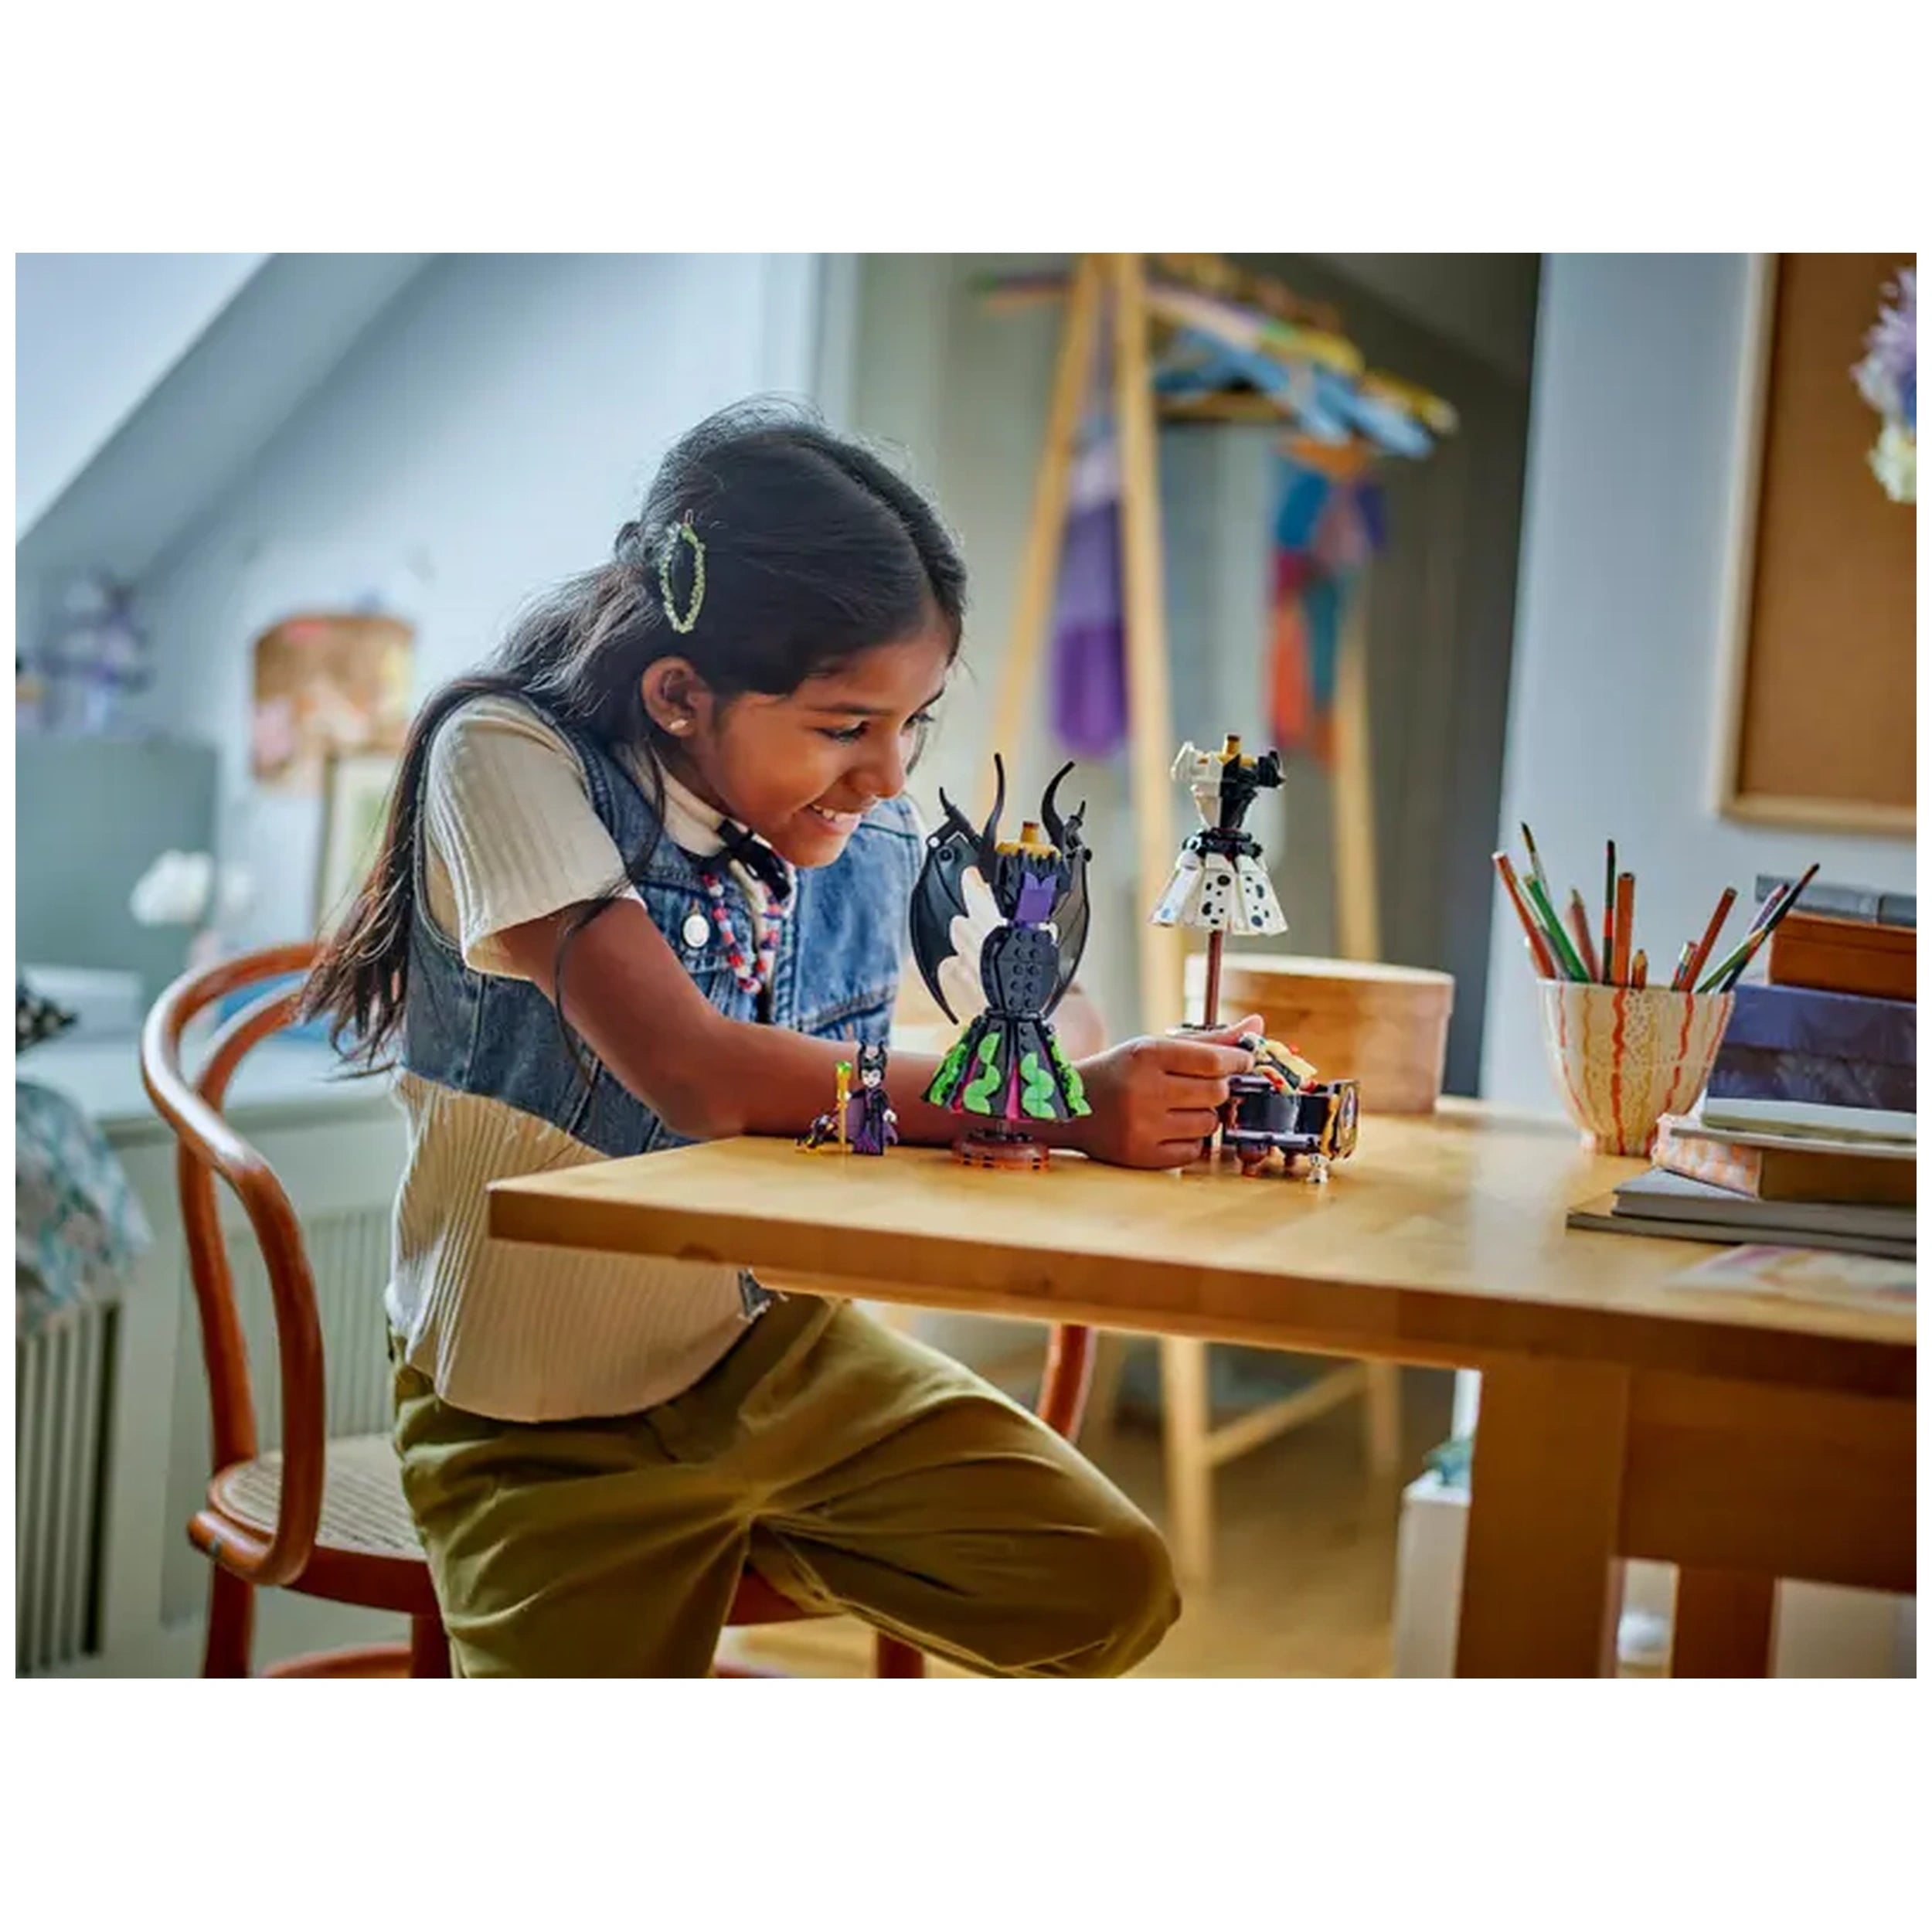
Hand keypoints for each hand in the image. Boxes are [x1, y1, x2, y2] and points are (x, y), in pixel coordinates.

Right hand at [1063, 1014, 1262, 1169]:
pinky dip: (1190, 1140)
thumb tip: (1257, 1027)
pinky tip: (1170, 1128)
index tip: (1242, 1063)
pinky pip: (1192, 1151)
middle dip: (1219, 1089)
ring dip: (1205, 1116)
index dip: (1238, 1062)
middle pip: (1217, 1093)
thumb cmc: (1118, 1073)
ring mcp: (1142, 1127)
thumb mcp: (1154, 1047)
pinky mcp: (1141, 1156)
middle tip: (1205, 1086)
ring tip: (1180, 1107)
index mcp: (1146, 1055)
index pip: (1213, 1061)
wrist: (1068, 1108)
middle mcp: (1144, 1091)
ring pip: (1209, 1124)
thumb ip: (1208, 1039)